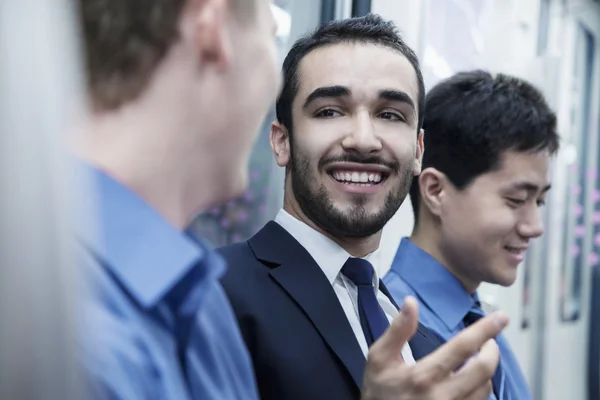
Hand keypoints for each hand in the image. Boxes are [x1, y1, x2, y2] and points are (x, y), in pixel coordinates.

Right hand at [361, 296, 507, 399]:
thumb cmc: (378, 392)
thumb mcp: (379, 358)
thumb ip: (397, 330)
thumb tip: (411, 302)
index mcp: (424, 376)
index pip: (463, 347)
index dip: (485, 329)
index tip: (500, 317)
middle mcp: (443, 396)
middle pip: (483, 369)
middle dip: (492, 350)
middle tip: (489, 341)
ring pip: (485, 388)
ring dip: (486, 370)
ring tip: (477, 359)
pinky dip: (480, 387)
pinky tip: (470, 380)